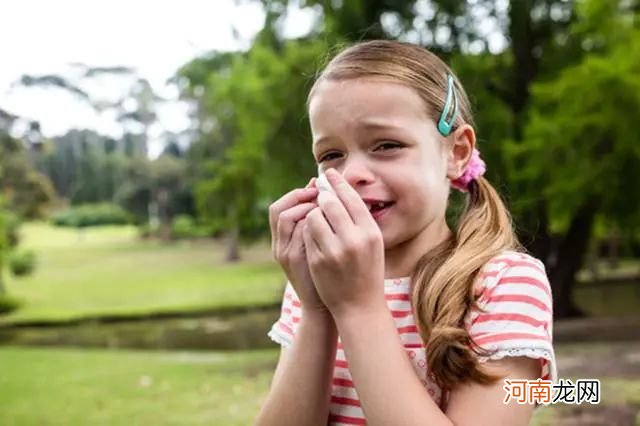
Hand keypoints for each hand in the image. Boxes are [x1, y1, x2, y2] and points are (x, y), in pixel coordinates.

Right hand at [269, 179, 327, 312]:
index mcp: (284, 240)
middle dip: (299, 195)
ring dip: (305, 205)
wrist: (325, 305)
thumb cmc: (328, 274)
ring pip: (287, 217)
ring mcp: (284, 252)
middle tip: (319, 190)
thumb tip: (329, 194)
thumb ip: (319, 226)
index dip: (297, 193)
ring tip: (323, 204)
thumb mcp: (320, 247)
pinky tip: (327, 219)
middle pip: (279, 208)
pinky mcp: (294, 260)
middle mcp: (279, 245)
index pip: (281, 206)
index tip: (317, 185)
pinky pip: (298, 231)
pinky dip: (311, 220)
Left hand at [302, 168, 385, 317]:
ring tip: (317, 214)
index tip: (329, 174)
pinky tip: (312, 232)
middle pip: (330, 203)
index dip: (338, 183)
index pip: (352, 198)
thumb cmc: (368, 270)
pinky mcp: (319, 261)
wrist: (360, 306)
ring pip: (314, 217)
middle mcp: (354, 240)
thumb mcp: (373, 243)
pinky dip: (308, 229)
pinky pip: (307, 234)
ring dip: (313, 212)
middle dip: (322, 195)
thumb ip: (361, 219)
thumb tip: (342, 190)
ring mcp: (334, 252)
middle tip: (319, 191)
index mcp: (370, 233)